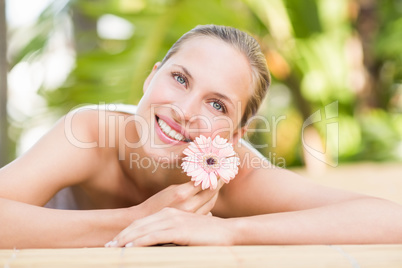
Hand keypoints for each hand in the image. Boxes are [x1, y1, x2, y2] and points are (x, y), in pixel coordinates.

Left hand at [106, 207, 234, 246]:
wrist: (228, 232)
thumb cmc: (209, 234)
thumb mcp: (188, 231)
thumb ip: (175, 233)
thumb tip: (165, 242)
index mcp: (170, 213)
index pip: (144, 222)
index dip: (128, 230)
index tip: (117, 240)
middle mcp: (169, 214)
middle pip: (139, 225)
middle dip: (122, 235)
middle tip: (108, 246)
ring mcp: (173, 221)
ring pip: (143, 230)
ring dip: (126, 240)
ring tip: (113, 249)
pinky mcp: (178, 231)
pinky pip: (153, 237)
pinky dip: (139, 242)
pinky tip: (129, 248)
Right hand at [138, 180, 223, 216]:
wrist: (144, 221)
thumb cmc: (157, 203)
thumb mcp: (172, 189)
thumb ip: (189, 187)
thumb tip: (204, 182)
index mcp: (182, 193)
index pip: (205, 181)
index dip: (215, 174)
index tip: (222, 167)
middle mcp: (189, 204)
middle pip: (211, 192)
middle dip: (219, 182)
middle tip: (225, 174)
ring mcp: (191, 215)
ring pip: (211, 203)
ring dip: (216, 193)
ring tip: (219, 184)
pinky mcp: (191, 223)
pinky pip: (206, 212)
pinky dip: (210, 204)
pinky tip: (212, 198)